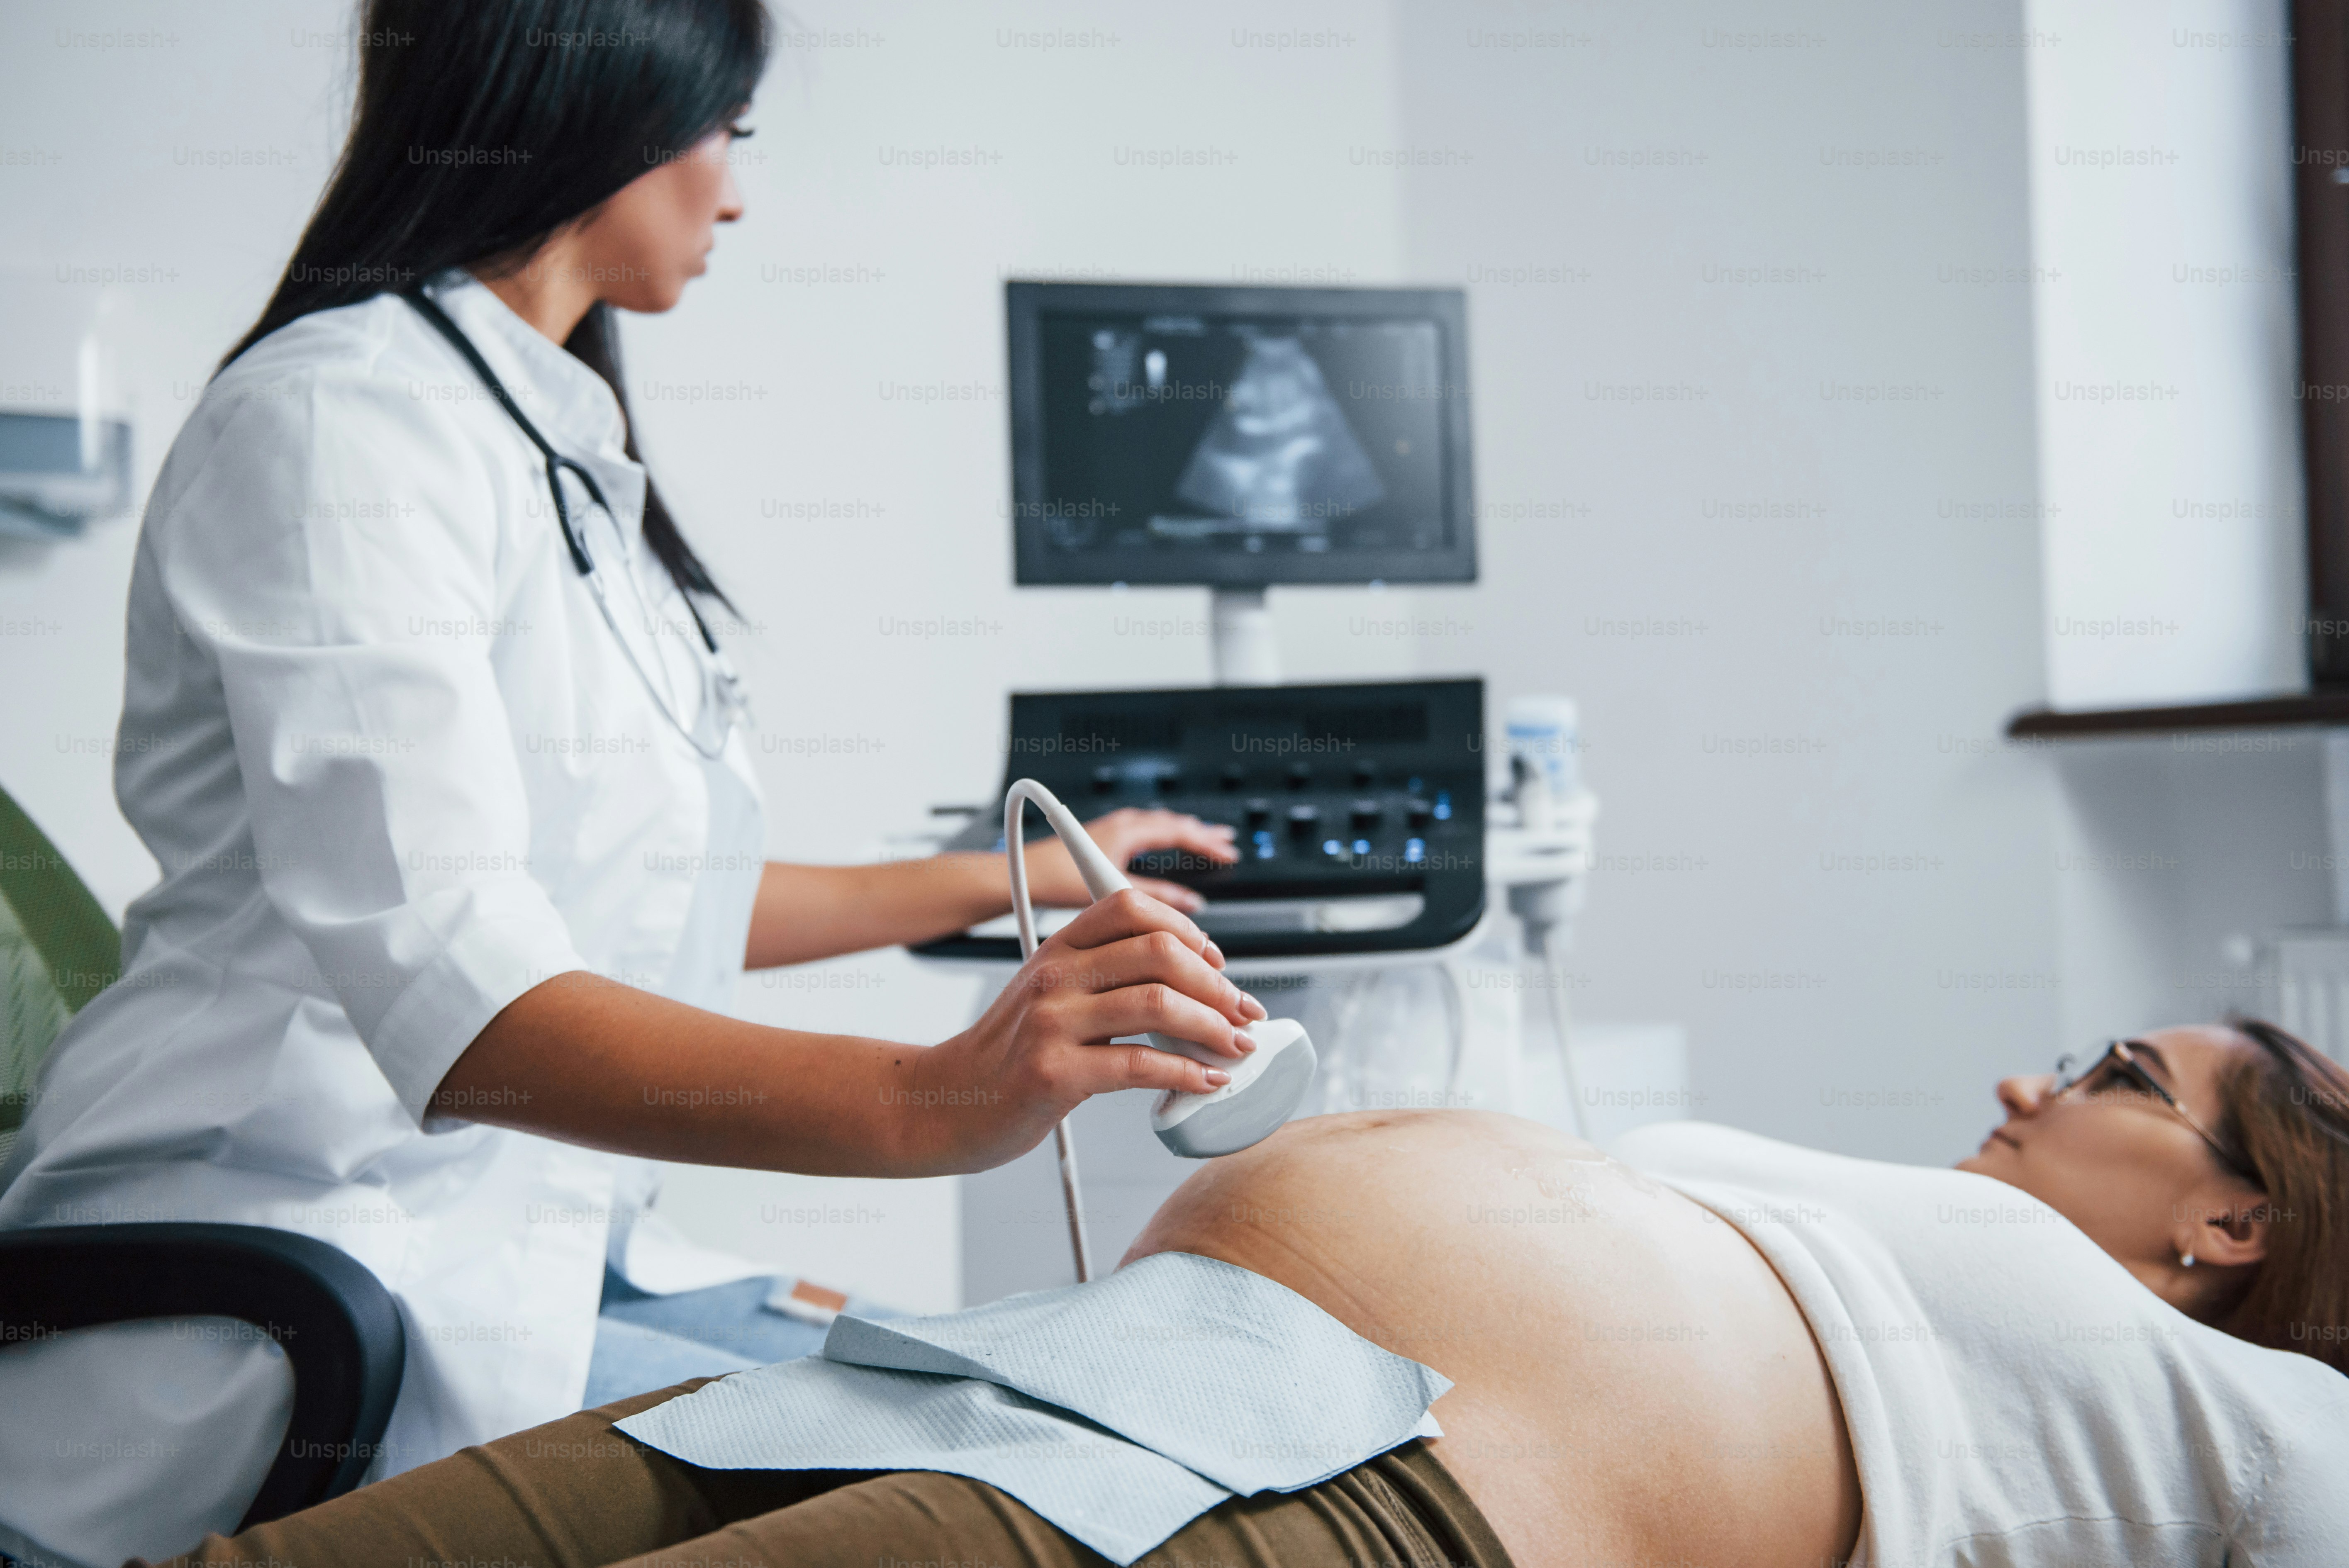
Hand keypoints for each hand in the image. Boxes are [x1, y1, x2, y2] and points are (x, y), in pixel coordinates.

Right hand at [903, 889, 1269, 1171]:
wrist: (947, 1102)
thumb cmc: (1009, 1053)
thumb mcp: (1049, 994)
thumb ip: (1105, 975)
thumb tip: (1192, 979)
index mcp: (1058, 948)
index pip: (1131, 906)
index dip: (1188, 929)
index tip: (1218, 963)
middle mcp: (1055, 976)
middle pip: (1159, 951)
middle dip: (1217, 984)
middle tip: (1243, 1011)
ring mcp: (1052, 1023)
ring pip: (1158, 1004)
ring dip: (1214, 1027)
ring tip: (1236, 1047)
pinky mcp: (1055, 1073)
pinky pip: (1141, 1065)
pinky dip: (1188, 1073)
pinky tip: (1205, 1080)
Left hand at [1020, 807, 1238, 912]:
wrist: (1021, 874)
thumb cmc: (1054, 878)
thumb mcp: (1113, 887)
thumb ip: (1155, 895)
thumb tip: (1190, 902)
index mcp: (1126, 831)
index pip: (1179, 831)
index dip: (1207, 842)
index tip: (1229, 851)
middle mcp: (1120, 825)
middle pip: (1172, 823)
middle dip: (1201, 832)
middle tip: (1227, 840)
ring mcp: (1112, 829)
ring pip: (1157, 824)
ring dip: (1182, 831)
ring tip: (1203, 837)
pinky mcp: (1103, 838)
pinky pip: (1143, 830)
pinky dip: (1161, 835)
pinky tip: (1161, 845)